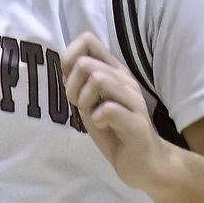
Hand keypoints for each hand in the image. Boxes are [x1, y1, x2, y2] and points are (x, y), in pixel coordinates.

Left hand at [61, 35, 175, 197]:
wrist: (142, 163)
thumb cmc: (114, 132)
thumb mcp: (90, 103)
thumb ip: (78, 84)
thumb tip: (61, 67)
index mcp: (113, 71)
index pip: (88, 40)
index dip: (69, 57)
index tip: (68, 81)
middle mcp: (125, 80)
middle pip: (85, 63)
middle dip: (73, 87)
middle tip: (80, 105)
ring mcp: (133, 100)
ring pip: (98, 79)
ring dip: (85, 101)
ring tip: (92, 115)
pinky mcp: (136, 122)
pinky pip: (108, 108)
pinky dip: (98, 118)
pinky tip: (104, 126)